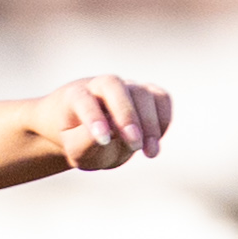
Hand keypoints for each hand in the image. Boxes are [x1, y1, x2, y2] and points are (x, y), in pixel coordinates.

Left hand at [34, 74, 171, 172]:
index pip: (83, 100)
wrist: (88, 130)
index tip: (103, 140)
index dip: (94, 118)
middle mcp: (100, 85)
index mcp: (74, 96)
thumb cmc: (78, 140)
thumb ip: (85, 143)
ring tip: (149, 153)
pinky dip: (163, 119)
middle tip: (135, 145)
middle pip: (114, 86)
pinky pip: (161, 98)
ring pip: (142, 93)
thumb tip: (109, 135)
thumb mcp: (75, 149)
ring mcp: (126, 86)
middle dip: (127, 115)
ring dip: (150, 124)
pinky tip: (155, 142)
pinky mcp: (148, 92)